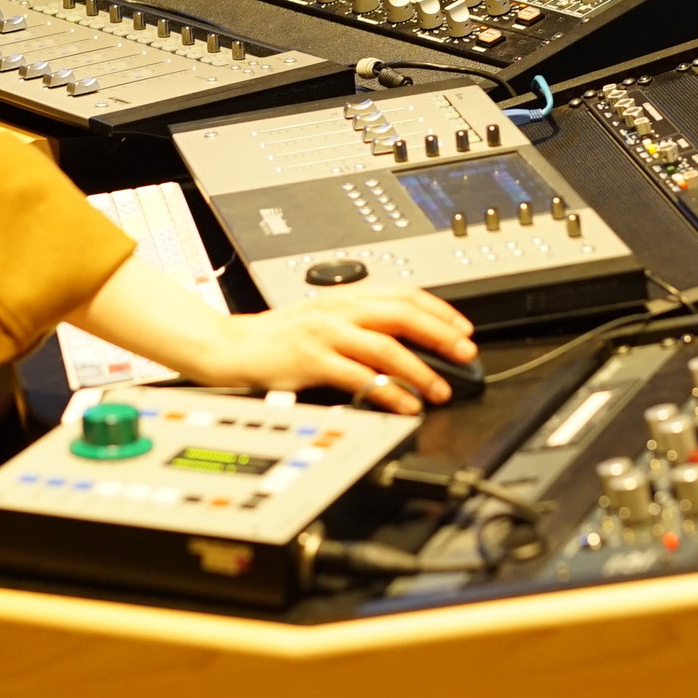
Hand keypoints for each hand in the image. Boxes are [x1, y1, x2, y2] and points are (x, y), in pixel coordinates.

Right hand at [192, 285, 475, 413]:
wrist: (232, 346)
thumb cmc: (277, 337)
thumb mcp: (323, 317)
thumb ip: (360, 321)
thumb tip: (406, 337)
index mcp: (345, 296)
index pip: (403, 293)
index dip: (439, 310)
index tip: (463, 328)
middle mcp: (339, 310)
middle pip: (402, 314)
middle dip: (440, 334)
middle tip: (466, 354)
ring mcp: (326, 334)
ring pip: (386, 346)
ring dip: (420, 369)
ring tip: (441, 389)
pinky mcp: (312, 360)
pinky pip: (360, 377)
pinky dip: (388, 392)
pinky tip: (405, 404)